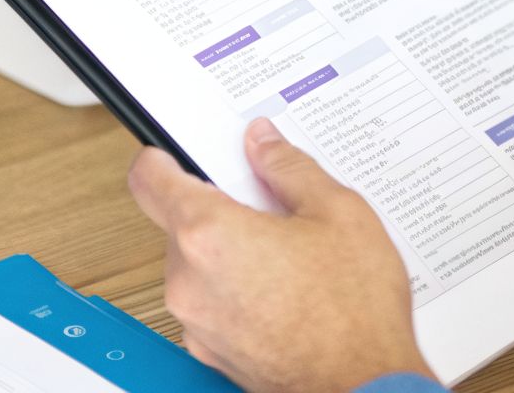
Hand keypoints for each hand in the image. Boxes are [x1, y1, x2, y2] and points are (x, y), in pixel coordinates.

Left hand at [128, 118, 435, 392]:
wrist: (364, 386)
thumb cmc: (353, 313)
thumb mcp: (337, 212)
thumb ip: (290, 168)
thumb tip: (264, 144)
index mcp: (209, 234)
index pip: (149, 179)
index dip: (162, 157)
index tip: (178, 153)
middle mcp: (188, 281)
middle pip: (180, 224)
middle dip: (221, 210)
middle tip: (271, 207)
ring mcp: (196, 323)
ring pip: (197, 267)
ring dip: (232, 254)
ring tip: (292, 256)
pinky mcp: (211, 352)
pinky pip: (212, 304)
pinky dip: (238, 291)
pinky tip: (288, 291)